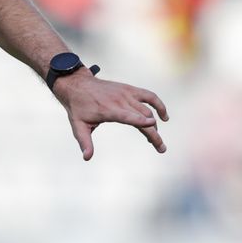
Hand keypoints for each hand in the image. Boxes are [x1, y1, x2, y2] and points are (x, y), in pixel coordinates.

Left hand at [52, 71, 167, 160]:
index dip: (140, 120)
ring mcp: (126, 93)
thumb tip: (87, 158)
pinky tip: (164, 116)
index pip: (127, 115)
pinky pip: (149, 95)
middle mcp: (120, 100)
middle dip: (154, 133)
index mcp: (108, 109)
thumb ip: (85, 142)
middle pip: (143, 116)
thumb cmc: (78, 107)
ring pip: (148, 108)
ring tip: (159, 138)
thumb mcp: (78, 126)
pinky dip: (158, 104)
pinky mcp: (129, 89)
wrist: (78, 84)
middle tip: (161, 149)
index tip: (153, 125)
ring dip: (156, 122)